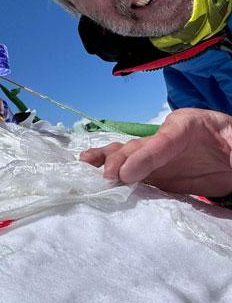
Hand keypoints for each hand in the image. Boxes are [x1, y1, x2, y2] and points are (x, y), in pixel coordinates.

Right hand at [79, 108, 231, 196]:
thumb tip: (229, 158)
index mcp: (187, 124)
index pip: (161, 140)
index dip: (143, 156)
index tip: (126, 173)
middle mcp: (166, 139)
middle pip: (137, 147)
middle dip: (120, 160)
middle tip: (109, 177)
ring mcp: (159, 157)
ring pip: (127, 155)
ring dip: (105, 160)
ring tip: (85, 164)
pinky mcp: (158, 174)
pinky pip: (133, 174)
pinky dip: (114, 176)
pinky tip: (95, 177)